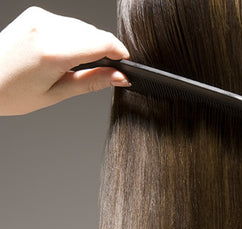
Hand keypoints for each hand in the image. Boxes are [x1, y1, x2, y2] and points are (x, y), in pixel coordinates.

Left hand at [0, 6, 130, 115]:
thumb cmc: (10, 92)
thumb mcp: (56, 94)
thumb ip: (92, 82)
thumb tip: (120, 77)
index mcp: (53, 52)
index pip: (103, 42)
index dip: (119, 53)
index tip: (123, 64)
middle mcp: (46, 28)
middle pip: (94, 34)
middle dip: (101, 51)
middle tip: (92, 73)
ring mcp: (39, 18)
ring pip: (83, 27)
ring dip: (86, 44)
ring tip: (68, 65)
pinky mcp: (35, 14)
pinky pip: (68, 23)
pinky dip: (72, 37)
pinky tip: (59, 52)